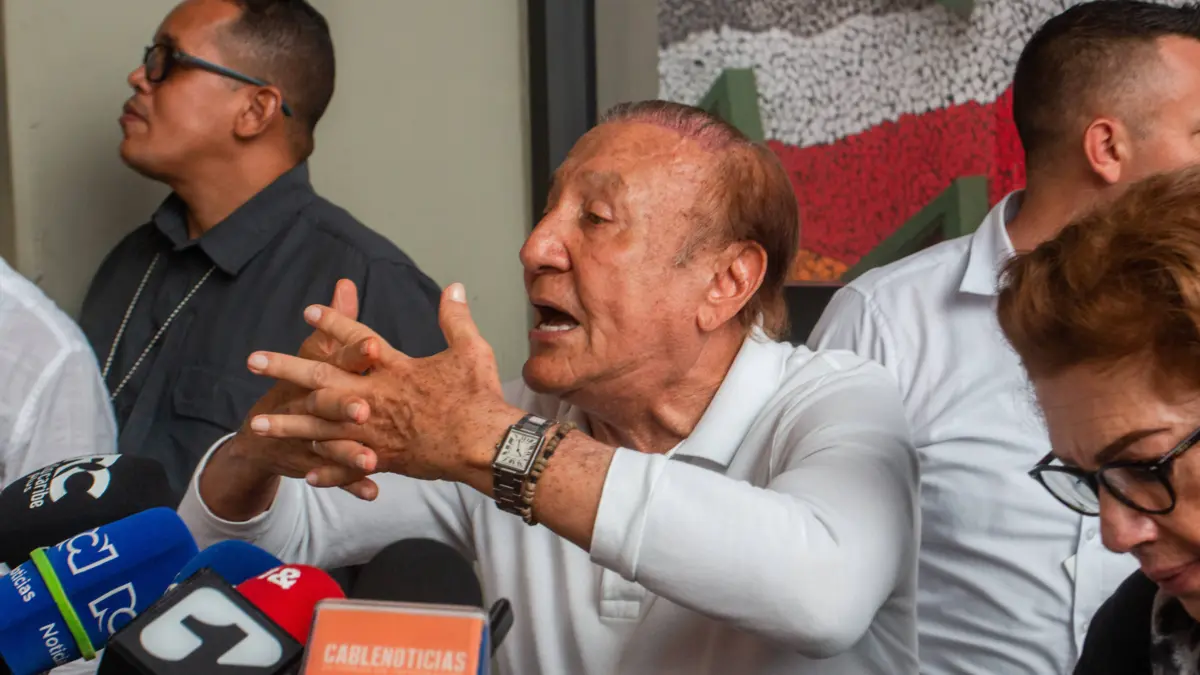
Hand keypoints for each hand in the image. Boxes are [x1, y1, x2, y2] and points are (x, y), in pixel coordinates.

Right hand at [226, 279, 382, 499]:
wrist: (258, 436)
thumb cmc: (297, 386)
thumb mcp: (314, 353)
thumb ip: (337, 322)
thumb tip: (347, 283)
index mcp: (315, 374)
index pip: (334, 359)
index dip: (353, 353)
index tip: (374, 347)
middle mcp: (309, 404)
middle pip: (325, 404)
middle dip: (343, 406)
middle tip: (365, 409)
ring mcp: (308, 437)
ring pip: (329, 445)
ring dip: (348, 453)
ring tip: (371, 459)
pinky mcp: (313, 464)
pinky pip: (334, 479)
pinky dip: (352, 486)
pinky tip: (373, 492)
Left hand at [245, 283, 522, 491]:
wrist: (484, 444)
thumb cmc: (479, 396)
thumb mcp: (471, 349)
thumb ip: (456, 318)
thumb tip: (454, 287)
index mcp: (395, 368)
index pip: (356, 339)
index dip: (332, 324)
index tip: (308, 312)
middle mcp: (376, 397)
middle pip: (322, 379)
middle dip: (285, 369)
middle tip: (253, 360)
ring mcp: (376, 431)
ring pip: (321, 427)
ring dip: (288, 424)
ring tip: (256, 424)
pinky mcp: (386, 458)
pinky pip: (348, 466)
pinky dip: (328, 470)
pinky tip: (306, 472)